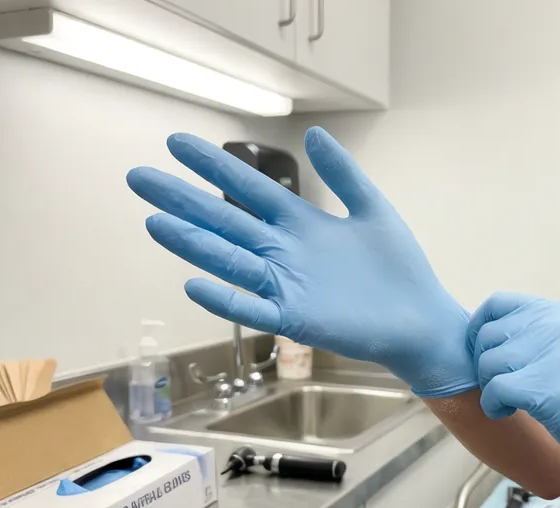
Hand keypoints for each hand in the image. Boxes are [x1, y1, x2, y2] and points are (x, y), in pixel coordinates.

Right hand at [126, 127, 475, 398]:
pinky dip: (226, 300)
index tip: (177, 143)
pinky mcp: (296, 320)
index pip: (249, 189)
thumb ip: (344, 175)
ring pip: (231, 261)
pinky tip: (194, 285)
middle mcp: (284, 252)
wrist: (420, 319)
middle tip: (138, 177)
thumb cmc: (399, 269)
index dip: (215, 167)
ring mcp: (286, 287)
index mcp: (302, 224)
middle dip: (184, 200)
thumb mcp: (373, 210)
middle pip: (227, 221)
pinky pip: (254, 310)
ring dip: (193, 244)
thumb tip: (314, 135)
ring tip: (154, 222)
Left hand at [468, 292, 559, 507]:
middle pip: (487, 336)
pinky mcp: (547, 387)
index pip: (497, 304)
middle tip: (503, 386)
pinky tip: (509, 413)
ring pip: (488, 364)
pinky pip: (495, 390)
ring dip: (490, 388)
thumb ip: (537, 334)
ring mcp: (553, 354)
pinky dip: (493, 406)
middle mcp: (556, 325)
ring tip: (511, 402)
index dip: (479, 330)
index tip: (485, 355)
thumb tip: (485, 336)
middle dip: (484, 365)